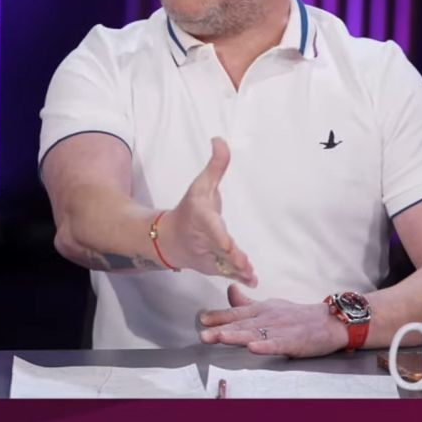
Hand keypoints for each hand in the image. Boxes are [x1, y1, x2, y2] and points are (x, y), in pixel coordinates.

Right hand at [155, 138, 257, 286]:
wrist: (169, 239)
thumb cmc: (190, 210)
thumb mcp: (201, 186)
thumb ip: (216, 166)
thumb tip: (220, 140)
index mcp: (201, 219)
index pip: (210, 228)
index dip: (218, 237)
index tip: (226, 244)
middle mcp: (203, 240)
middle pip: (219, 249)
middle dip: (232, 257)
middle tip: (244, 264)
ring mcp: (207, 257)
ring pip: (225, 265)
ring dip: (237, 270)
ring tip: (251, 276)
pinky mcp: (213, 268)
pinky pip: (227, 273)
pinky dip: (238, 278)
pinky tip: (252, 282)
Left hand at [197, 284, 349, 357]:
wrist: (329, 321)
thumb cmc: (296, 315)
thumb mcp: (269, 306)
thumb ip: (247, 303)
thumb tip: (229, 289)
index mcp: (261, 310)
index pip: (236, 313)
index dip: (218, 316)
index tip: (202, 319)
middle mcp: (268, 318)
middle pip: (242, 324)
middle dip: (221, 329)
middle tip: (203, 334)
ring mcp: (280, 330)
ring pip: (255, 333)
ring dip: (237, 335)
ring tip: (220, 337)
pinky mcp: (294, 342)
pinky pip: (277, 344)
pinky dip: (265, 346)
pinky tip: (253, 348)